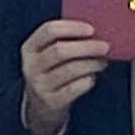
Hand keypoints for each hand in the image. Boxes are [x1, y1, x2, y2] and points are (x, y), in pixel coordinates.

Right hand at [20, 17, 112, 134]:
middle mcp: (31, 67)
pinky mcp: (52, 101)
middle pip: (60, 51)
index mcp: (30, 49)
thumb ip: (64, 41)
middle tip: (104, 46)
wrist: (41, 106)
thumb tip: (95, 32)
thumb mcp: (47, 55)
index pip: (49, 30)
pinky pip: (75, 88)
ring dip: (91, 64)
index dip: (72, 27)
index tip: (91, 29)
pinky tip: (92, 77)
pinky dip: (88, 81)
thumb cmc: (51, 72)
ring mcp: (40, 85)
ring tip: (102, 62)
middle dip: (86, 47)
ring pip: (70, 70)